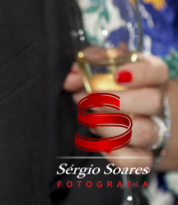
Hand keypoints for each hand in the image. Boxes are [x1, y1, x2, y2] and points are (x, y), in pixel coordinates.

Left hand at [64, 54, 169, 169]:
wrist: (129, 116)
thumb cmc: (110, 86)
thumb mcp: (99, 69)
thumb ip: (84, 66)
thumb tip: (70, 77)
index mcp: (151, 77)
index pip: (157, 71)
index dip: (140, 73)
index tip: (117, 76)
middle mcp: (158, 103)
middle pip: (152, 101)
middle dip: (116, 102)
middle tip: (91, 100)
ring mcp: (157, 130)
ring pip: (145, 132)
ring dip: (110, 127)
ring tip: (91, 120)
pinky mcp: (150, 155)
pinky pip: (141, 160)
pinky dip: (117, 154)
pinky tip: (101, 143)